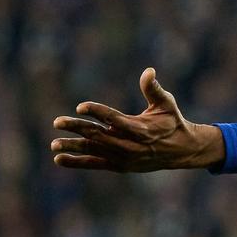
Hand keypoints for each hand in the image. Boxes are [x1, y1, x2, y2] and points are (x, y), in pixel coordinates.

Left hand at [50, 68, 224, 171]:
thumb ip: (153, 88)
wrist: (182, 150)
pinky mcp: (120, 165)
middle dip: (77, 128)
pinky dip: (77, 162)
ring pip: (94, 150)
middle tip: (57, 122)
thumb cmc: (172, 121)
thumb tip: (148, 70)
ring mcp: (124, 157)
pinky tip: (59, 159)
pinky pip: (95, 164)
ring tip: (55, 144)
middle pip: (99, 135)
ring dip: (74, 147)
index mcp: (141, 128)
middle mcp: (130, 144)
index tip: (80, 107)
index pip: (114, 119)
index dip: (97, 112)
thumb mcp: (167, 103)